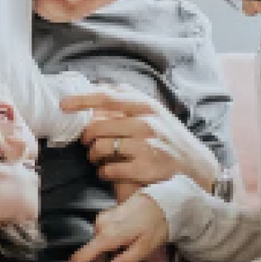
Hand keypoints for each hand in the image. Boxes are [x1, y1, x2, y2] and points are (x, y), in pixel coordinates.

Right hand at [56, 193, 169, 261]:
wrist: (165, 200)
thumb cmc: (156, 224)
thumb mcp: (143, 248)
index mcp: (107, 235)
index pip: (81, 257)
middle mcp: (100, 225)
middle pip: (97, 256)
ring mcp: (104, 219)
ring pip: (104, 248)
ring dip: (118, 257)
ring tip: (143, 260)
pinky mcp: (109, 216)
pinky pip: (108, 238)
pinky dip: (119, 247)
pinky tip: (136, 247)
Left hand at [64, 85, 222, 193]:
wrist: (197, 167)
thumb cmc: (170, 138)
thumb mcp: (156, 112)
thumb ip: (129, 100)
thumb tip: (96, 89)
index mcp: (146, 105)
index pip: (108, 97)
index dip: (82, 100)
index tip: (63, 104)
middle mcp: (147, 123)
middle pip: (98, 126)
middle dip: (86, 136)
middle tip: (87, 142)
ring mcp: (146, 145)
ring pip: (100, 148)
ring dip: (93, 155)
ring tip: (97, 158)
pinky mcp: (145, 168)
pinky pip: (109, 169)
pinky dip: (103, 172)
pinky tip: (108, 171)